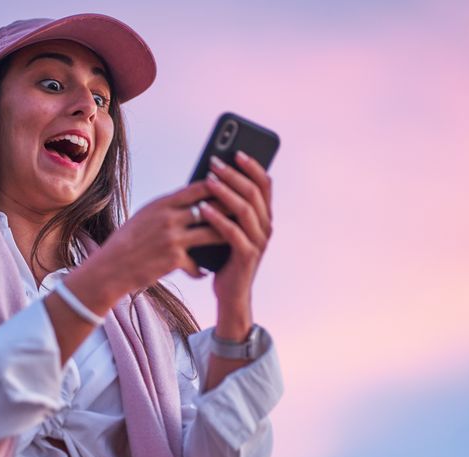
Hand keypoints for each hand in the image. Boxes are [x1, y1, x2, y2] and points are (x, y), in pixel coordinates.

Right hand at [69, 180, 224, 309]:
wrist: (110, 267)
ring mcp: (172, 239)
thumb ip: (168, 208)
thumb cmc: (127, 240)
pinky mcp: (173, 260)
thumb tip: (191, 200)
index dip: (219, 186)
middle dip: (230, 210)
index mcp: (162, 204)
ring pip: (211, 234)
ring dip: (225, 237)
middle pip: (211, 209)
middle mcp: (169, 218)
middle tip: (245, 211)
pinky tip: (204, 272)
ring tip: (235, 239)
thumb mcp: (145, 216)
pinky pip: (197, 264)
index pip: (198, 188)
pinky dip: (201, 269)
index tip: (233, 186)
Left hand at [200, 151, 272, 339]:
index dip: (252, 166)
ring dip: (225, 192)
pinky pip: (232, 233)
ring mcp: (258, 242)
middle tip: (214, 162)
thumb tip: (210, 175)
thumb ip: (225, 205)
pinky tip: (203, 209)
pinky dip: (217, 219)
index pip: (264, 184)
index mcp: (264, 216)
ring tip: (207, 181)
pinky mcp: (246, 257)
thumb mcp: (227, 227)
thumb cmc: (224, 256)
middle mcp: (266, 227)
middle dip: (233, 175)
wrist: (229, 293)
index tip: (235, 151)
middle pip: (254, 193)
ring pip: (244, 210)